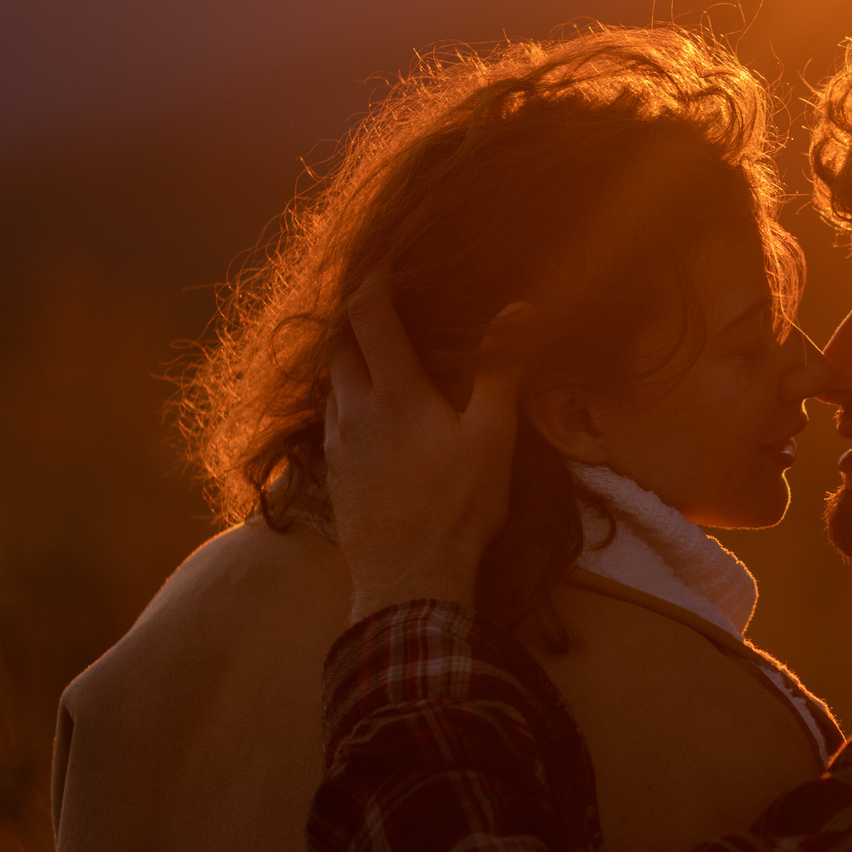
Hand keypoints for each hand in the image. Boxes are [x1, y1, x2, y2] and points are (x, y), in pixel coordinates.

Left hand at [326, 285, 528, 621]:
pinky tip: (368, 421)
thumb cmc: (458, 507)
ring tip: (376, 364)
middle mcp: (354, 409)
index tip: (388, 271)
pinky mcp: (331, 476)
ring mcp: (337, 445)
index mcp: (394, 391)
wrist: (409, 580)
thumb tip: (521, 308)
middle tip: (383, 314)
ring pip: (331, 386)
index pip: (368, 315)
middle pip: (339, 346)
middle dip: (356, 323)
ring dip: (348, 366)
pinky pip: (330, 424)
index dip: (374, 284)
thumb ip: (500, 369)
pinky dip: (345, 405)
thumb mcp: (492, 437)